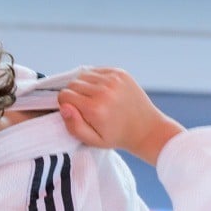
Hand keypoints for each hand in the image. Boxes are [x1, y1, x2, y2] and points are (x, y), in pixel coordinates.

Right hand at [57, 67, 184, 165]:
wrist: (146, 128)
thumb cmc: (117, 136)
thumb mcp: (92, 140)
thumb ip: (74, 126)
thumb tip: (64, 107)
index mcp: (95, 108)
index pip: (65, 96)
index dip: (66, 105)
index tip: (75, 112)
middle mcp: (104, 90)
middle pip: (72, 84)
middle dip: (73, 95)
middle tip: (84, 107)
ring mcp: (113, 79)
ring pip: (83, 75)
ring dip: (83, 85)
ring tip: (92, 98)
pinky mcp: (120, 73)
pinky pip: (96, 70)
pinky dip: (94, 79)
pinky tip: (101, 90)